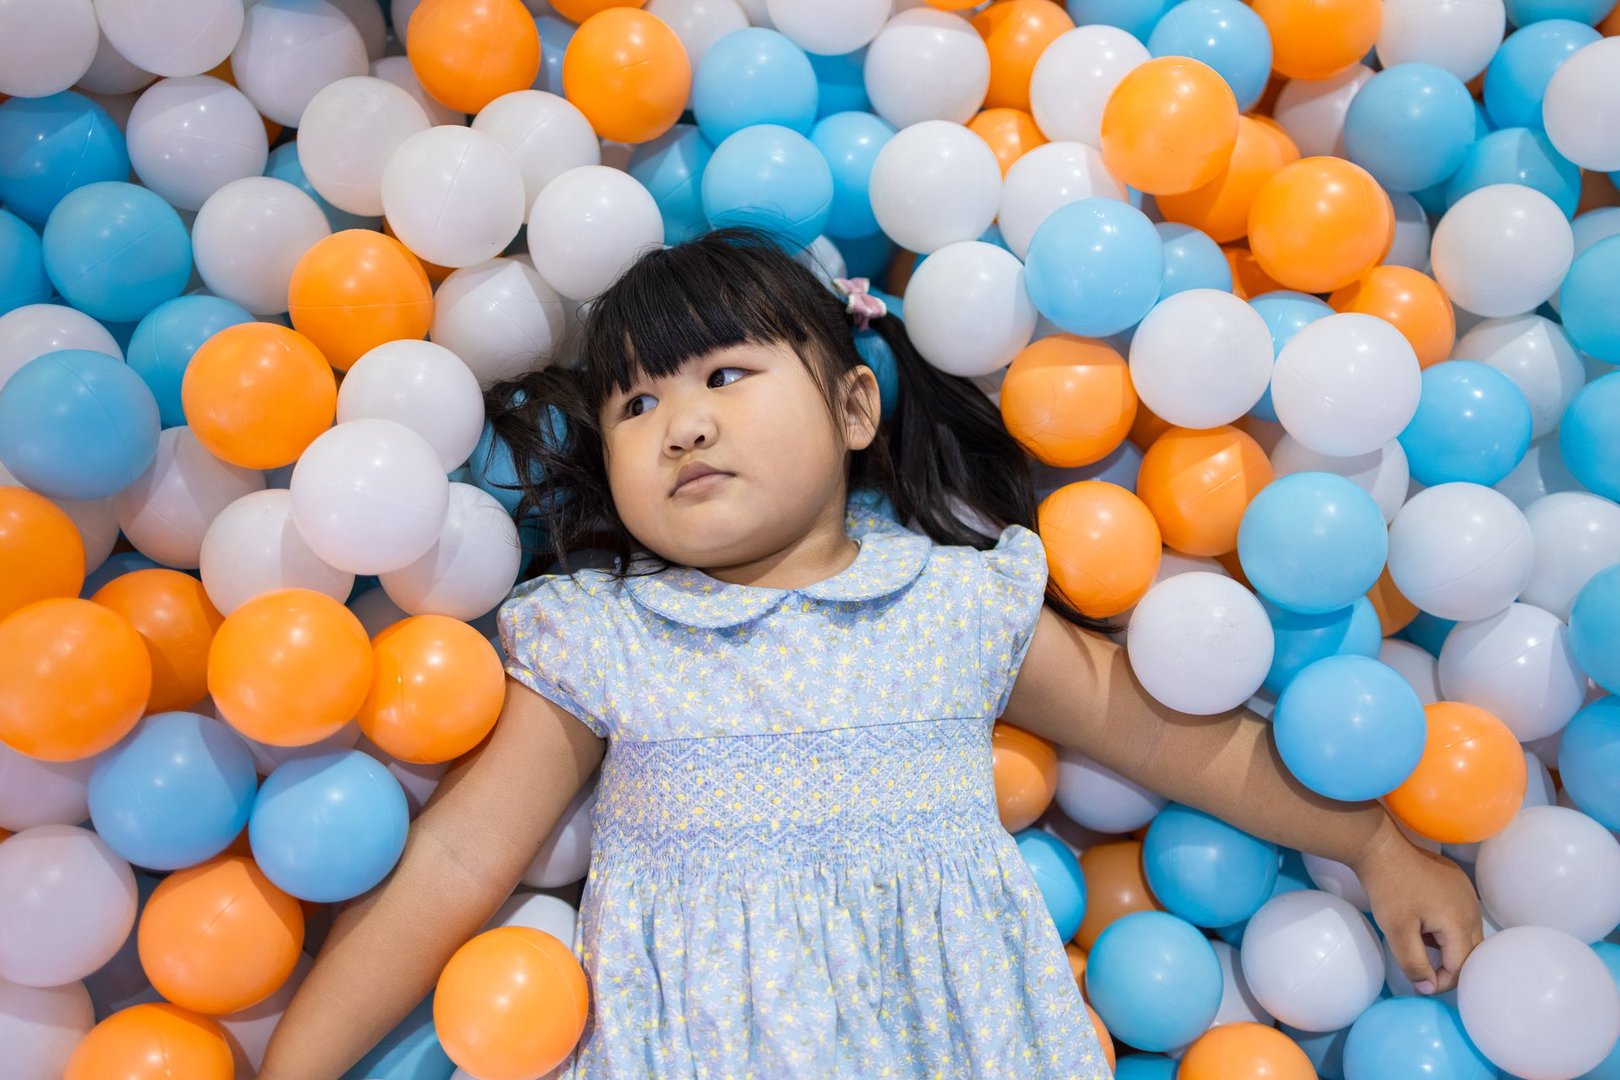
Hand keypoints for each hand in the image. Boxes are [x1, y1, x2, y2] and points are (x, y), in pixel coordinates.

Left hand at [1354, 822, 1483, 994]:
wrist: (1380, 848)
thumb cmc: (1388, 889)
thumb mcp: (1396, 932)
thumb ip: (1415, 964)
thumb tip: (1429, 989)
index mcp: (1460, 922)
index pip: (1461, 966)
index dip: (1442, 982)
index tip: (1420, 986)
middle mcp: (1472, 908)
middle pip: (1471, 952)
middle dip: (1449, 967)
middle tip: (1423, 972)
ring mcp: (1467, 892)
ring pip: (1468, 934)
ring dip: (1449, 946)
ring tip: (1420, 942)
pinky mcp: (1458, 882)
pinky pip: (1462, 914)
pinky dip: (1448, 927)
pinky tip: (1424, 922)